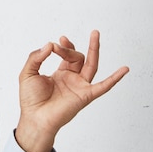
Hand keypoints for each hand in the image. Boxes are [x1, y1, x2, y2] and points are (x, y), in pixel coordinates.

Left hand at [15, 30, 128, 151]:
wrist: (34, 117)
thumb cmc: (30, 99)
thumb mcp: (28, 72)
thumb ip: (36, 57)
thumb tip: (49, 45)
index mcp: (60, 74)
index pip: (68, 56)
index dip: (64, 46)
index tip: (56, 42)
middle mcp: (72, 79)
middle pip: (78, 58)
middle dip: (68, 49)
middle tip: (60, 43)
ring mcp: (80, 86)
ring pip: (91, 65)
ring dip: (94, 49)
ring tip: (95, 34)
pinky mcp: (85, 95)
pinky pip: (103, 86)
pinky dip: (114, 78)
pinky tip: (124, 69)